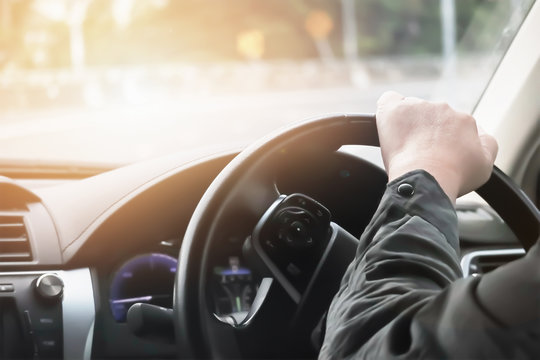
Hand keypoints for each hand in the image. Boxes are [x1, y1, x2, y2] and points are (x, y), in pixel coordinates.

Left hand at [375, 91, 497, 203]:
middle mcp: (444, 108)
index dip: (441, 141)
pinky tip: (388, 125)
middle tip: (417, 155)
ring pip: (410, 111)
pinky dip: (387, 111)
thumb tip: (479, 130)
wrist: (427, 178)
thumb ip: (486, 142)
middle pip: (430, 117)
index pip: (451, 125)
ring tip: (403, 149)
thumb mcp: (485, 163)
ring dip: (407, 126)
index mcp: (465, 121)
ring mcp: (418, 107)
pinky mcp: (395, 109)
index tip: (434, 156)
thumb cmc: (454, 176)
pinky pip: (389, 100)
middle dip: (425, 132)